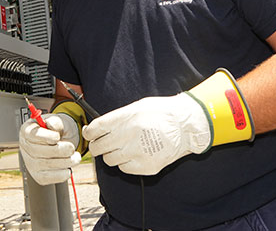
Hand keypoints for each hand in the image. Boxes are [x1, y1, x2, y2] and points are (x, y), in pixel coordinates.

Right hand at [19, 113, 81, 184]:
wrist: (63, 142)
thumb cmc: (58, 130)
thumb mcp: (58, 121)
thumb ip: (55, 122)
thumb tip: (50, 124)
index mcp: (27, 131)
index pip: (32, 135)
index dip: (45, 137)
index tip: (57, 137)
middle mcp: (25, 148)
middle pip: (37, 152)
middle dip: (58, 151)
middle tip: (71, 148)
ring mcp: (30, 163)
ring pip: (44, 165)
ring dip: (64, 162)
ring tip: (76, 157)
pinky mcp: (38, 176)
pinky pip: (48, 178)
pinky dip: (61, 174)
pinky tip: (69, 168)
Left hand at [82, 93, 210, 175]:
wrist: (186, 126)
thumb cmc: (162, 112)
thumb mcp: (138, 106)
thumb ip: (118, 117)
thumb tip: (99, 126)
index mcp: (126, 119)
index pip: (96, 129)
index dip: (89, 133)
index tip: (90, 134)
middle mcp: (130, 136)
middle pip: (99, 147)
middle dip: (97, 146)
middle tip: (101, 143)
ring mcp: (138, 153)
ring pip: (110, 160)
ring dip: (112, 154)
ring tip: (122, 147)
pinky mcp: (146, 167)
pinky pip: (124, 169)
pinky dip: (126, 163)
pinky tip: (134, 154)